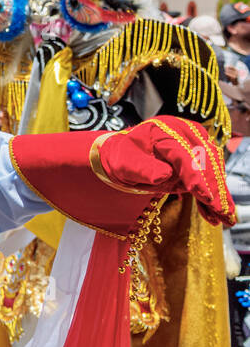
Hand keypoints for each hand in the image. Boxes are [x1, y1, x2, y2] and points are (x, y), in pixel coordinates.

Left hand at [93, 117, 234, 227]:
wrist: (124, 155)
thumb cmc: (124, 158)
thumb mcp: (126, 164)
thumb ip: (144, 169)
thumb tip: (164, 175)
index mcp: (162, 130)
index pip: (183, 153)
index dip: (194, 175)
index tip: (204, 195)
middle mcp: (182, 132)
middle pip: (204, 160)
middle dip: (214, 188)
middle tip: (221, 212)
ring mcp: (194, 141)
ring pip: (213, 169)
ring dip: (219, 194)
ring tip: (223, 216)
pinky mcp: (199, 154)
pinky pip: (210, 175)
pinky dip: (213, 195)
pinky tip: (214, 213)